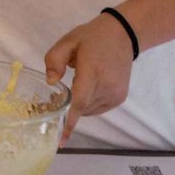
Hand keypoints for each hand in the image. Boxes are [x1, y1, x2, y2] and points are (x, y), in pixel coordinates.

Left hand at [44, 14, 135, 144]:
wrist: (123, 35)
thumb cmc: (91, 38)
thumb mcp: (67, 42)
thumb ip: (54, 60)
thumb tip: (51, 82)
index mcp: (92, 71)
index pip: (79, 102)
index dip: (69, 121)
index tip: (61, 140)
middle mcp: (107, 86)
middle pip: (81, 107)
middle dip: (67, 108)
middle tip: (55, 97)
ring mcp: (115, 94)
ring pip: (89, 110)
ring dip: (78, 105)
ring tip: (75, 86)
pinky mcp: (120, 98)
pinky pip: (97, 108)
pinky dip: (88, 103)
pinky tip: (87, 88)